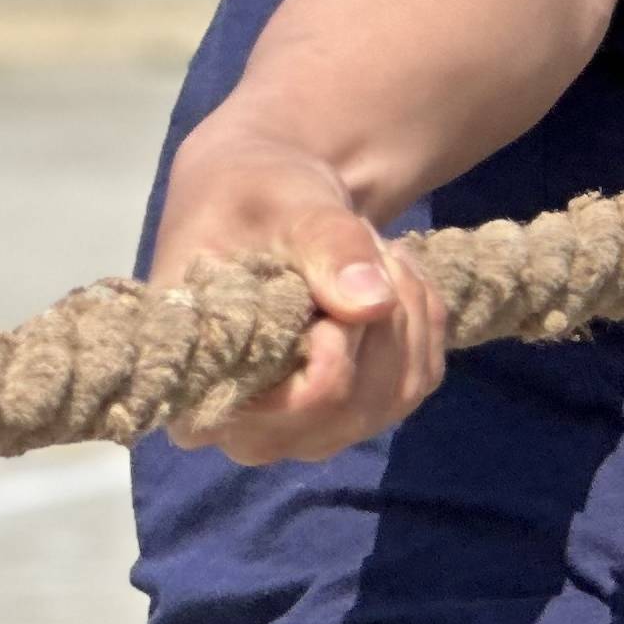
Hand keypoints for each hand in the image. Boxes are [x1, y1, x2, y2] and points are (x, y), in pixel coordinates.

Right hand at [147, 122, 448, 463]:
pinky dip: (424, 321)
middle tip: (364, 246)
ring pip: (396, 396)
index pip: (286, 408)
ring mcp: (306, 428)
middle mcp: (247, 428)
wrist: (273, 201)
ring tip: (375, 253)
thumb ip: (325, 246)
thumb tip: (373, 305)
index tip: (325, 274)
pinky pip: (419, 380)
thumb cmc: (254, 196)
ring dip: (407, 313)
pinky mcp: (357, 410)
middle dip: (379, 321)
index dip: (330, 351)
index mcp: (198, 386)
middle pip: (350, 410)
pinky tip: (393, 277)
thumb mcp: (286, 203)